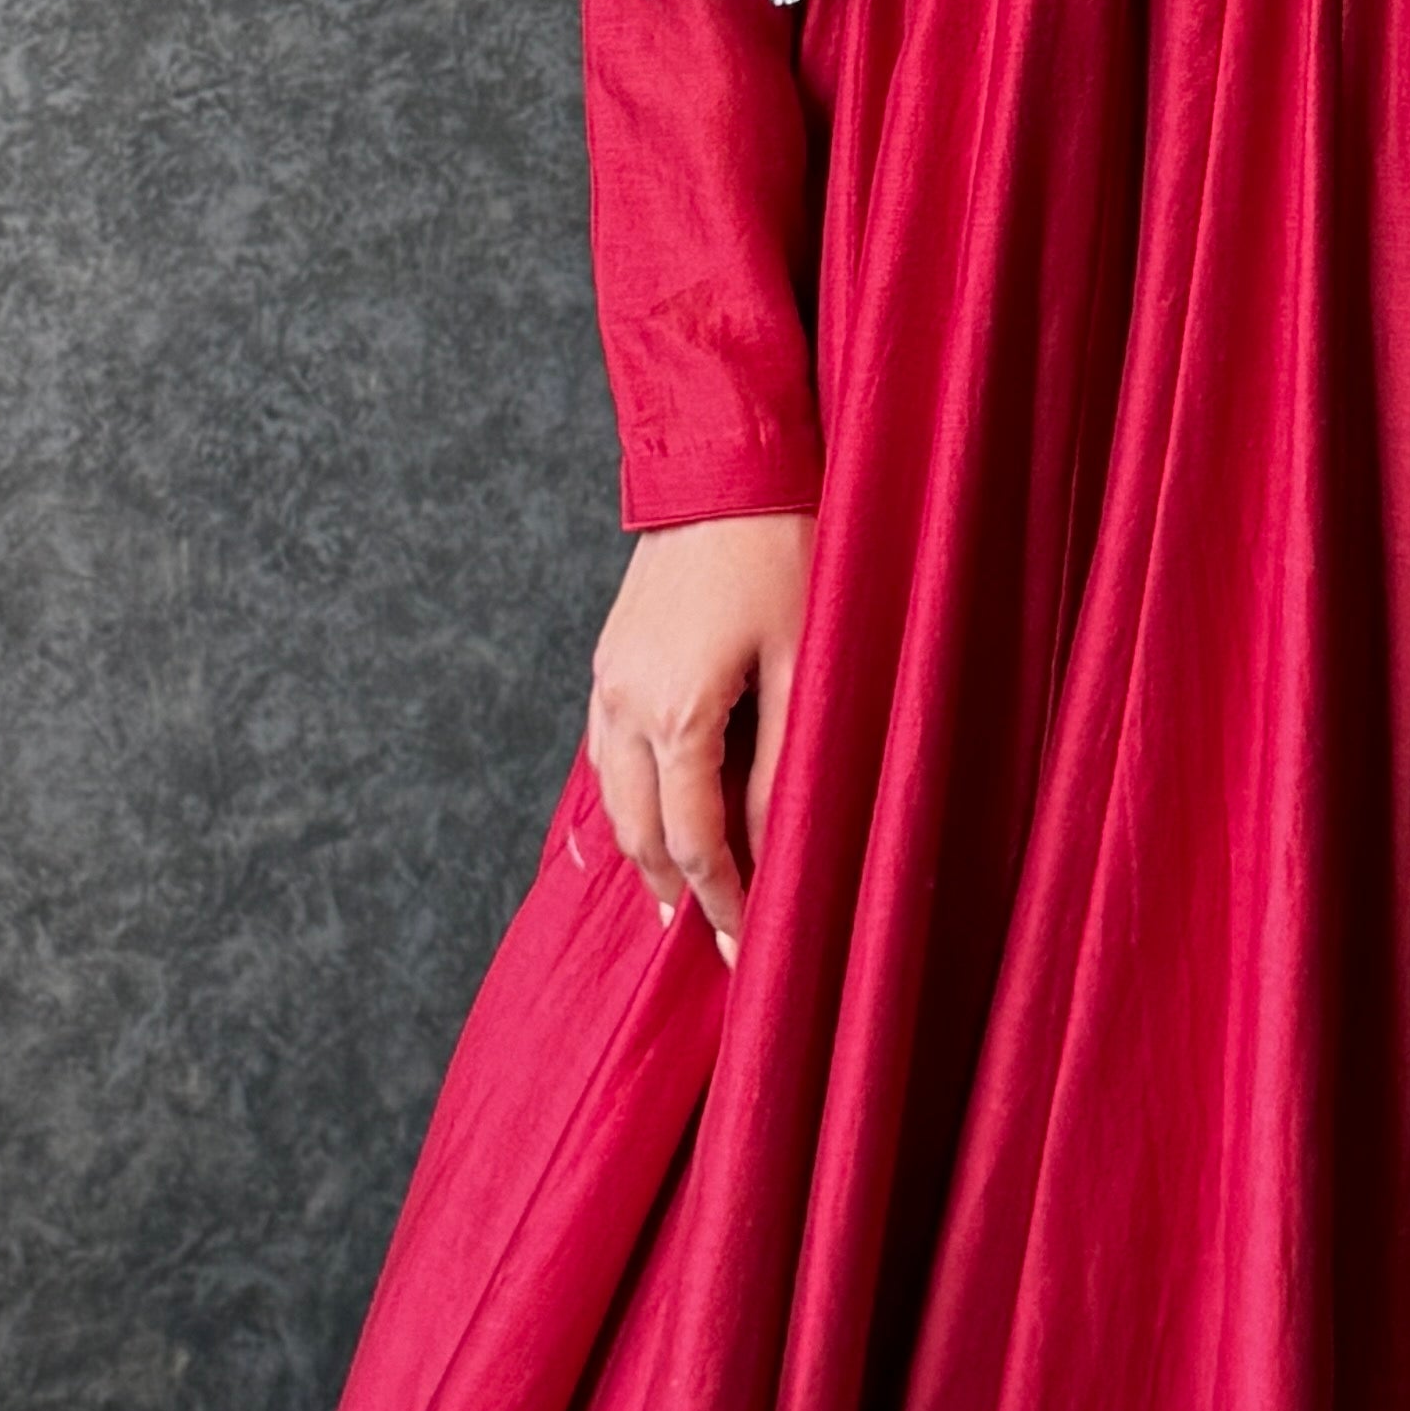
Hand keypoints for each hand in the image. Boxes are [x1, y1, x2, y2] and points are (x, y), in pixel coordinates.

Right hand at [587, 511, 814, 962]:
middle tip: (714, 939)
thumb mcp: (802, 664)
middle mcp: (625, 704)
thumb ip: (783, 766)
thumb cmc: (779, 552)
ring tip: (686, 891)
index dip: (722, 902)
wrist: (724, 464)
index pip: (692, 843)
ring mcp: (608, 679)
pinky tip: (660, 809)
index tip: (746, 946)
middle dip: (676, 892)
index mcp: (675, 714)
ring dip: (647, 848)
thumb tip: (779, 850)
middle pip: (638, 834)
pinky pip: (607, 751)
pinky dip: (631, 796)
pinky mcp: (609, 656)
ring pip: (613, 797)